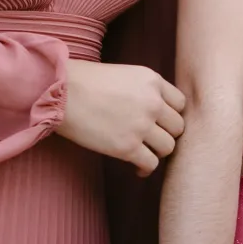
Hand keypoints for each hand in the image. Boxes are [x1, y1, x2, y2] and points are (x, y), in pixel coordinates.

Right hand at [57, 60, 186, 173]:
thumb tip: (156, 110)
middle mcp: (153, 102)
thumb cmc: (86, 82)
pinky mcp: (127, 147)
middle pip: (178, 127)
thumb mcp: (125, 75)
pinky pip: (151, 163)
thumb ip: (145, 90)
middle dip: (167, 135)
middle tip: (153, 140)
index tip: (161, 123)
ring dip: (158, 152)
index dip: (171, 115)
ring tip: (145, 153)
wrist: (62, 93)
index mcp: (153, 81)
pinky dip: (146, 168)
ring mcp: (142, 125)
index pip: (180, 104)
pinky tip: (137, 168)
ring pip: (168, 147)